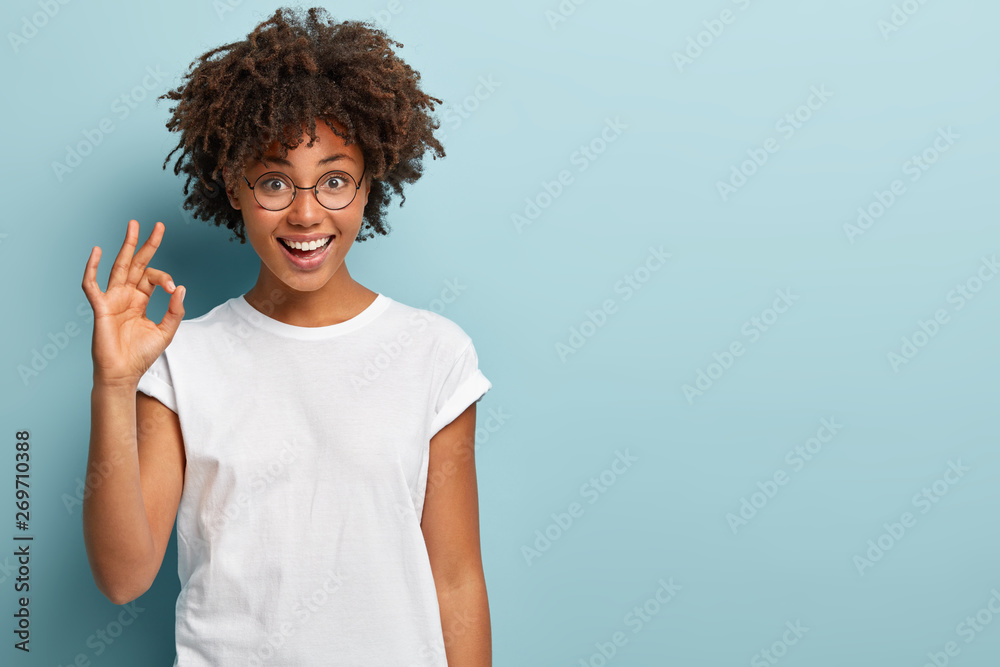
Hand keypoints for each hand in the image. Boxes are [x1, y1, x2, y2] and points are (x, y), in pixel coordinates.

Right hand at [82, 219, 184, 387]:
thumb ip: (175, 311)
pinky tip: (98, 251)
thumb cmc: (142, 355)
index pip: (153, 278)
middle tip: (157, 225)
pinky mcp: (100, 307)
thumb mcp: (166, 331)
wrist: (124, 373)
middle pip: (136, 263)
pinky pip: (92, 284)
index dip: (165, 278)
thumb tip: (181, 289)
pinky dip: (93, 268)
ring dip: (126, 246)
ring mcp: (112, 299)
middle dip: (146, 244)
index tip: (173, 288)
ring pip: (118, 266)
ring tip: (133, 225)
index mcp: (140, 300)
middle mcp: (126, 295)